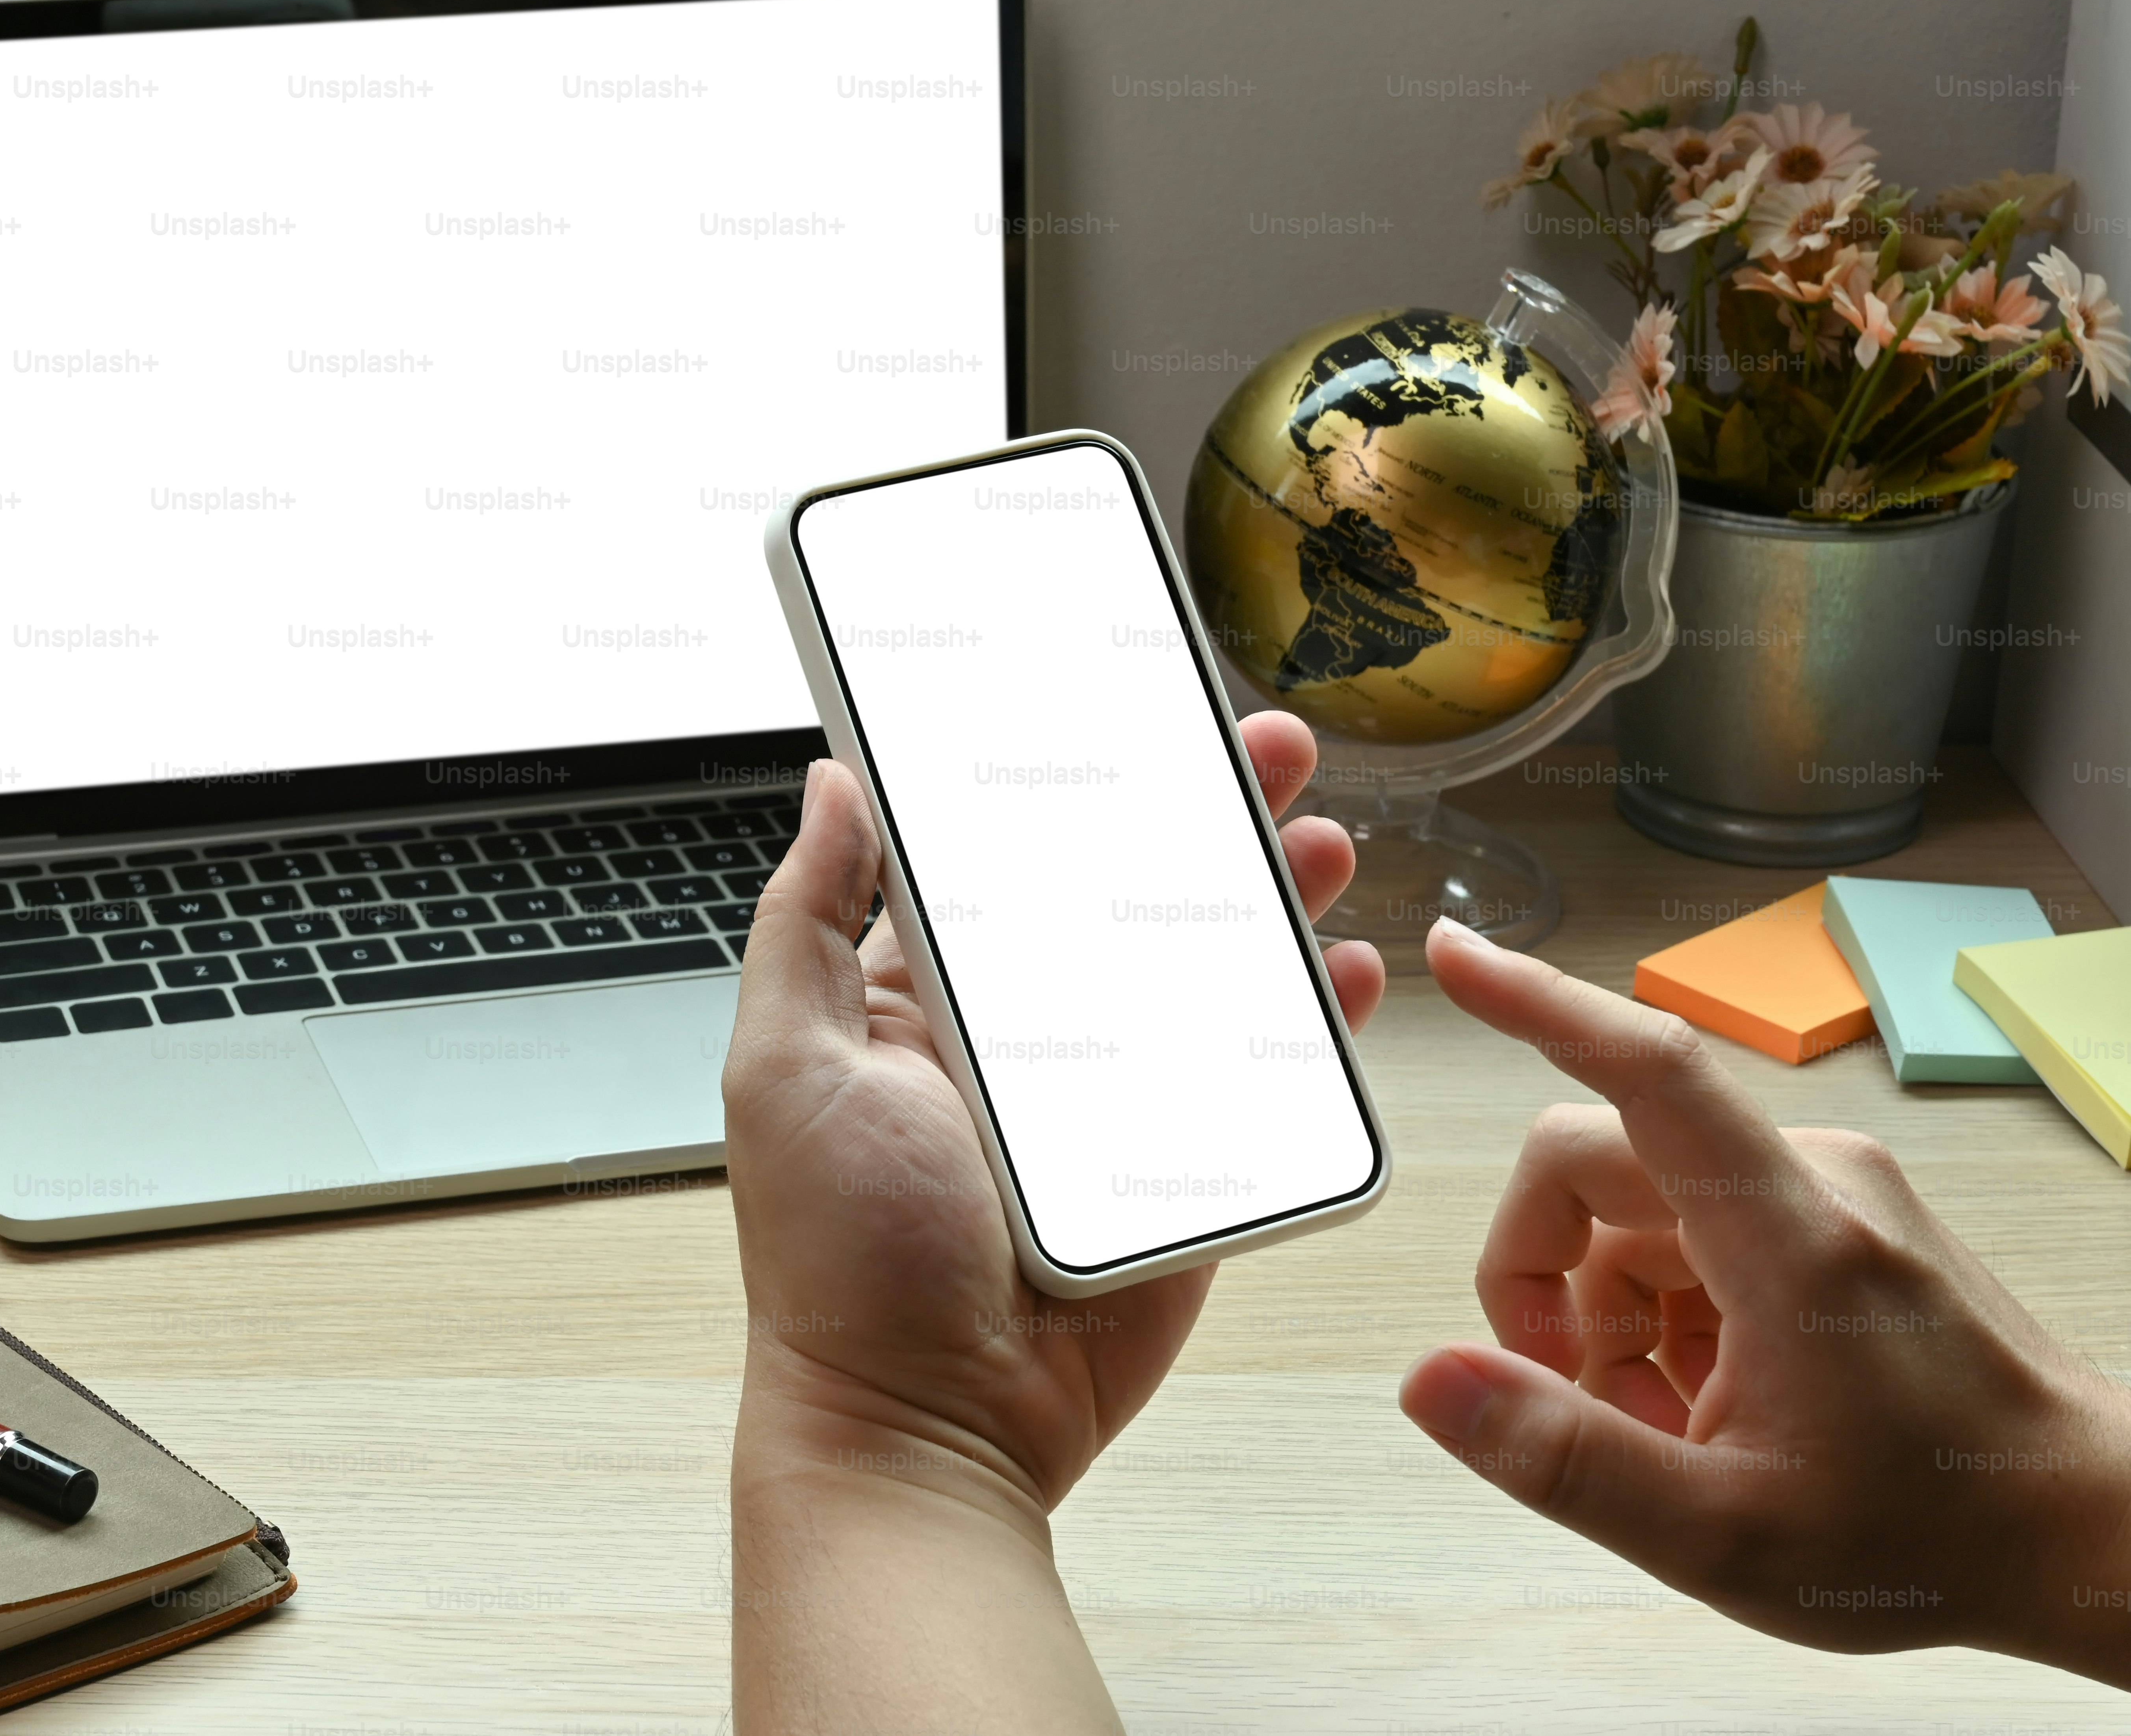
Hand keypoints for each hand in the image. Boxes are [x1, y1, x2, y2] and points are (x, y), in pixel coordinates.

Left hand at [724, 711, 1384, 1508]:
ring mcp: (1113, 1108)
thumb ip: (806, 920)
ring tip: (1320, 835)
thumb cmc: (838, 1262)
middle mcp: (1028, 1043)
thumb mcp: (786, 1064)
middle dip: (1206, 813)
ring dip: (1272, 896)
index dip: (1077, 778)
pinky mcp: (1183, 1174)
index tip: (1131, 706)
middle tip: (1269, 747)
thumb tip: (829, 785)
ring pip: (1212, 972)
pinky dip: (1314, 1022)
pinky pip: (1264, 1081)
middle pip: (1134, 896)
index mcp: (929, 1003)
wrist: (926, 1424)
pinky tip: (1344, 966)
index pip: (1015, 859)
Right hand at [1402, 917, 2130, 1654]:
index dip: (1536, 1002)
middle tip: (1582, 1408)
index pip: (1643, 1067)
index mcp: (1789, 1233)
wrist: (2086, 1526)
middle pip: (1599, 1164)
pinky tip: (1716, 1413)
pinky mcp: (1837, 1224)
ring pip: (1640, 1215)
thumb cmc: (1935, 1534)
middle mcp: (1812, 1180)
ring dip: (1615, 1322)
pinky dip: (1671, 1322)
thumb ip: (1565, 1455)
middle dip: (1552, 1285)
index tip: (1456, 955)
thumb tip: (1432, 1381)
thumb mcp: (1723, 1536)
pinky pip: (1697, 1238)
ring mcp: (1830, 1195)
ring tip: (1675, 1438)